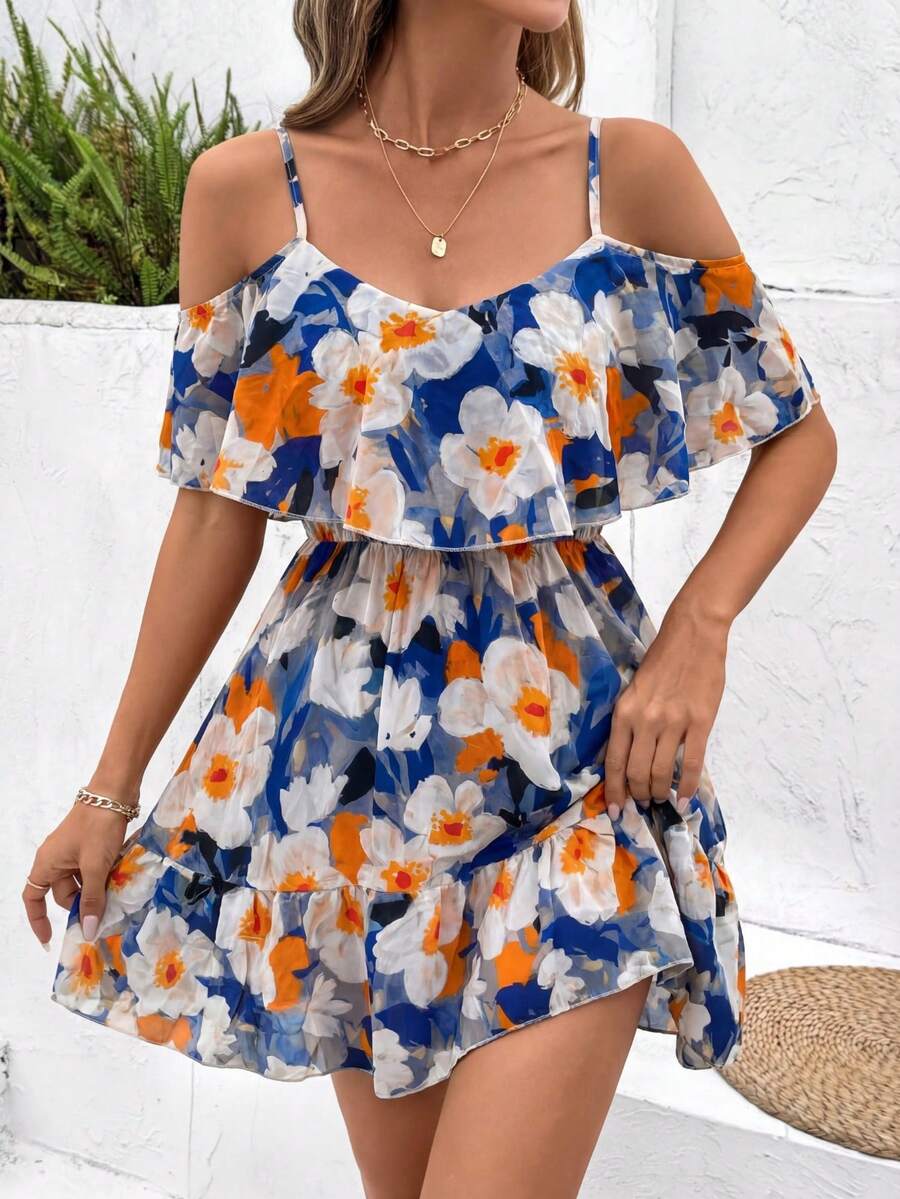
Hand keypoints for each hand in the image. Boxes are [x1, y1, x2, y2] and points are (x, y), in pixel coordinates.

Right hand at [22, 800, 130, 948]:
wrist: (114, 793)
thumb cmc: (98, 829)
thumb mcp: (95, 867)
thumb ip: (92, 899)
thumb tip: (88, 932)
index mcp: (46, 864)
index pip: (33, 898)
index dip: (38, 920)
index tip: (51, 938)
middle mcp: (55, 859)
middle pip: (63, 893)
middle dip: (81, 905)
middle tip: (103, 913)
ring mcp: (73, 851)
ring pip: (81, 882)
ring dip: (96, 891)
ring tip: (115, 898)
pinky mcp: (90, 845)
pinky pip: (92, 870)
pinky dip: (103, 878)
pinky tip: (120, 882)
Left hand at [604, 605, 729, 818]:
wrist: (693, 634)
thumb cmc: (662, 659)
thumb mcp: (634, 690)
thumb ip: (630, 721)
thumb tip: (629, 757)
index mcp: (624, 712)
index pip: (614, 762)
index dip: (614, 791)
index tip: (616, 811)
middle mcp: (645, 721)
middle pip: (637, 773)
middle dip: (639, 794)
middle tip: (644, 801)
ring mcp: (673, 723)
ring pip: (662, 773)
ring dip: (660, 792)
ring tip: (661, 798)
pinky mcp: (700, 723)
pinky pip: (691, 764)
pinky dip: (687, 786)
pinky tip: (684, 798)